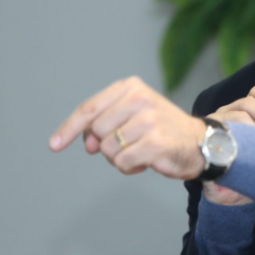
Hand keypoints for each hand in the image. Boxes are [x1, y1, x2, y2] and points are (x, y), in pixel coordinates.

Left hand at [49, 76, 206, 179]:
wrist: (200, 141)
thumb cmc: (161, 128)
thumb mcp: (132, 115)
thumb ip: (105, 123)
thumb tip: (90, 144)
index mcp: (132, 87)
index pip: (90, 109)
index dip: (69, 128)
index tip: (55, 144)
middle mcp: (140, 98)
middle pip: (97, 131)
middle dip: (106, 144)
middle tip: (127, 143)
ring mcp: (149, 120)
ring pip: (108, 149)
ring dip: (119, 157)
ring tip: (140, 150)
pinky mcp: (156, 142)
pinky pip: (123, 162)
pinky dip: (130, 167)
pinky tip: (146, 160)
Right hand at [201, 85, 254, 204]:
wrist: (228, 189)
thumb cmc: (254, 161)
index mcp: (249, 110)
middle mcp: (232, 112)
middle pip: (248, 101)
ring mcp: (220, 122)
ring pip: (237, 114)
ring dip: (254, 127)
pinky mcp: (208, 136)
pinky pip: (223, 130)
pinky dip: (236, 136)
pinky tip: (243, 147)